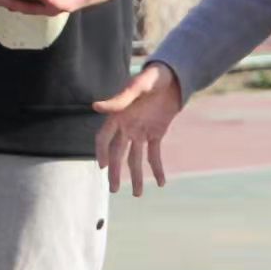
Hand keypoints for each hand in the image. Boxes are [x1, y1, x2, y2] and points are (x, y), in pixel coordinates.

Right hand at [93, 62, 181, 196]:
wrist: (175, 76)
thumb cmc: (153, 76)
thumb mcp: (139, 85)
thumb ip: (121, 98)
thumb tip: (95, 107)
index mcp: (118, 116)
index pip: (104, 139)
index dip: (102, 152)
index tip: (102, 167)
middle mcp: (127, 127)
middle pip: (118, 154)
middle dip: (115, 172)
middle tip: (113, 190)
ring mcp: (141, 132)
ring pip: (135, 158)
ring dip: (136, 176)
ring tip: (137, 194)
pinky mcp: (156, 133)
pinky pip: (154, 154)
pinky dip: (157, 168)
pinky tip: (161, 182)